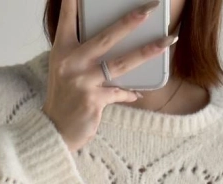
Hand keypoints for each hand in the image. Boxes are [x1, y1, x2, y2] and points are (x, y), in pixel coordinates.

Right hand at [42, 0, 177, 152]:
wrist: (55, 130)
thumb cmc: (65, 98)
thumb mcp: (66, 69)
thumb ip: (83, 53)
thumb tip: (113, 40)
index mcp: (62, 50)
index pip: (68, 18)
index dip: (73, 2)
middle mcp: (71, 62)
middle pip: (106, 37)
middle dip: (129, 21)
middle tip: (148, 9)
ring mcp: (83, 81)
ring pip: (121, 63)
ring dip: (146, 52)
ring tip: (166, 42)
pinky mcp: (93, 100)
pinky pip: (119, 92)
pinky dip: (129, 92)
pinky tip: (138, 93)